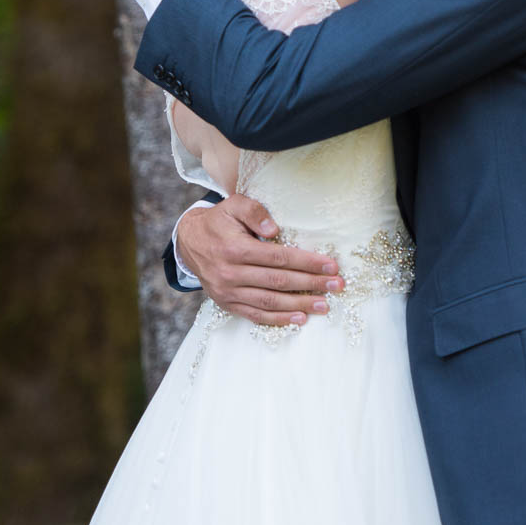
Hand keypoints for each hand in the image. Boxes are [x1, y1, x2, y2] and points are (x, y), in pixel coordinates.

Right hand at [177, 195, 342, 326]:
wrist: (189, 242)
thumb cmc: (219, 221)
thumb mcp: (233, 205)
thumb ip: (253, 211)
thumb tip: (273, 228)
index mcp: (236, 248)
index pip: (279, 258)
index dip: (307, 262)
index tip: (331, 265)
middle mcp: (231, 273)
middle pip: (279, 281)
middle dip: (311, 284)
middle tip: (336, 286)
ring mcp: (228, 292)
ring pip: (269, 301)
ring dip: (300, 305)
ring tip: (324, 305)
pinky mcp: (227, 303)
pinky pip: (255, 315)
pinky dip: (278, 319)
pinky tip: (299, 318)